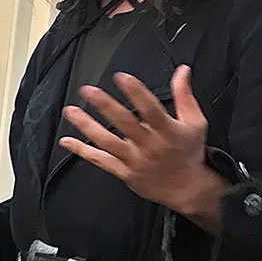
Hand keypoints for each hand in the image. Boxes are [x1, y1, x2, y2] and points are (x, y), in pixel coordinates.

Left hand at [59, 66, 230, 229]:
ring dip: (87, 126)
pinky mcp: (124, 172)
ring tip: (71, 111)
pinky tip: (66, 141)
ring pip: (107, 142)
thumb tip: (182, 70)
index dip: (136, 92)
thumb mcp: (195, 122)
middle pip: (124, 123)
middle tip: (89, 90)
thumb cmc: (190, 153)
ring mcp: (134, 160)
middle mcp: (149, 145)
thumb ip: (184, 95)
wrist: (188, 190)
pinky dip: (81, 151)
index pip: (150, 108)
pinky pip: (100, 161)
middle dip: (105, 105)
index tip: (121, 77)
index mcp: (167, 131)